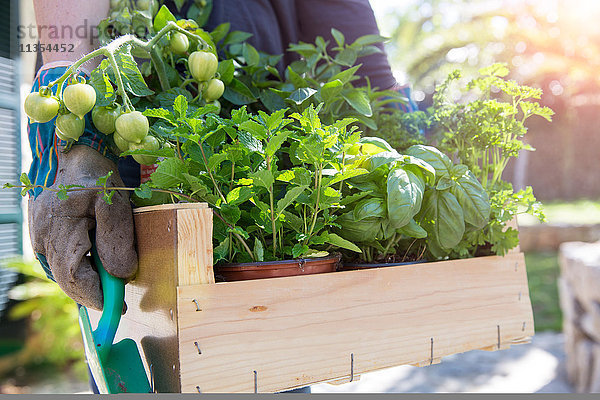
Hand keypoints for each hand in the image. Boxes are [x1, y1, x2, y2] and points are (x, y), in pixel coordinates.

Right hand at [28, 145, 137, 310]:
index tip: (119, 307)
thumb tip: (121, 274)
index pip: (75, 277)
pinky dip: (80, 268)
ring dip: (88, 281)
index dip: (97, 296)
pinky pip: (61, 259)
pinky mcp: (43, 233)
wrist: (73, 151)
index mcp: (60, 228)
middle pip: (67, 279)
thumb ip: (117, 239)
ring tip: (111, 281)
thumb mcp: (114, 202)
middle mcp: (43, 236)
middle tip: (119, 299)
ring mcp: (39, 235)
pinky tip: (97, 265)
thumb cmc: (96, 173)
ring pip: (63, 272)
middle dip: (94, 293)